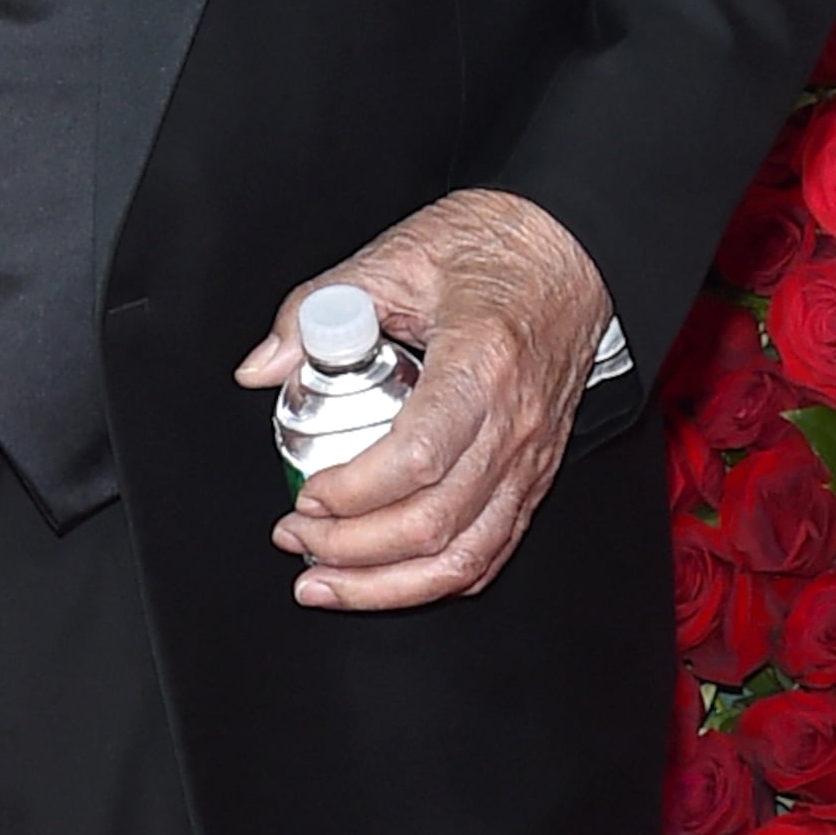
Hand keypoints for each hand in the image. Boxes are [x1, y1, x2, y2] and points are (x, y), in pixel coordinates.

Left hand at [239, 188, 613, 613]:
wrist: (573, 249)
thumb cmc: (496, 249)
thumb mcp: (396, 257)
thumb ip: (317, 309)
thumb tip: (262, 365)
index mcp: (482, 365)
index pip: (416, 459)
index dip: (352, 492)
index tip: (305, 493)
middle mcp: (515, 423)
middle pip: (434, 524)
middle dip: (351, 549)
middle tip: (296, 537)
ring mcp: (531, 457)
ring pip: (464, 557)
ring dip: (386, 585)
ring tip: (325, 582)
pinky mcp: (535, 473)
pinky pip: (490, 550)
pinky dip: (434, 579)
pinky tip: (386, 580)